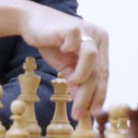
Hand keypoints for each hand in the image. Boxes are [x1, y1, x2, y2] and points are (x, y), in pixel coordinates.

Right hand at [0, 0, 108, 119]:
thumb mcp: (67, 67)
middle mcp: (97, 37)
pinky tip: (62, 52)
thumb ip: (76, 82)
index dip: (99, 95)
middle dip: (89, 95)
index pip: (104, 75)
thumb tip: (83, 107)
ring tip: (71, 84)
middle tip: (79, 113)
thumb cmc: (53, 44)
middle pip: (98, 71)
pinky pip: (76, 43)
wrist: (33, 23)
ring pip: (92, 59)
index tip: (92, 114)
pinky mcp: (72, 26)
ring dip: (83, 77)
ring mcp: (86, 30)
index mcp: (101, 46)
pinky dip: (70, 50)